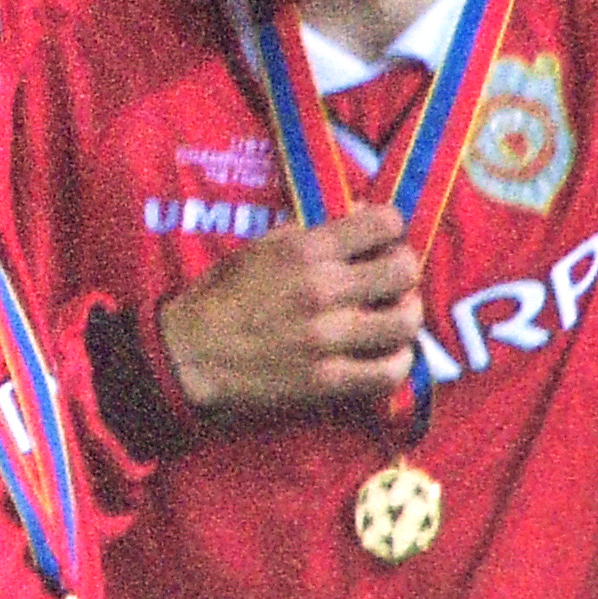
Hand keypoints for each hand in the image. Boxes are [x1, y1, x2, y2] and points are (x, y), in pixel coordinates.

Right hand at [157, 206, 423, 418]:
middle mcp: (322, 289)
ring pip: (406, 322)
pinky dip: (396, 362)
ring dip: (404, 317)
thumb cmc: (223, 295)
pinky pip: (390, 372)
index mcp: (304, 249)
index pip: (384, 223)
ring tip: (390, 319)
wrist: (191, 354)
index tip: (382, 241)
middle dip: (403, 272)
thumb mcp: (260, 247)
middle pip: (405, 271)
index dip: (390, 230)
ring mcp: (328, 338)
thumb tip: (361, 218)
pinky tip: (384, 355)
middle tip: (390, 282)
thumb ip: (311, 233)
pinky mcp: (329, 380)